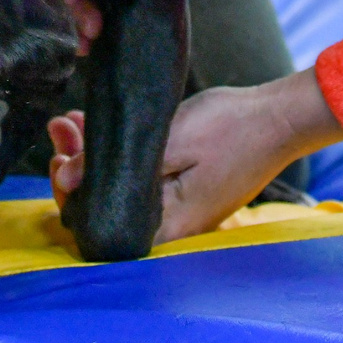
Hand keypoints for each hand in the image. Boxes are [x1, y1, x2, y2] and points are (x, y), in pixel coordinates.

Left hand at [48, 71, 342, 239]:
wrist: (281, 117)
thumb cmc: (232, 127)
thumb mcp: (170, 138)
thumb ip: (119, 162)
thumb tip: (67, 178)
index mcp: (166, 225)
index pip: (101, 225)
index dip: (71, 195)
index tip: (61, 156)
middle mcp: (169, 225)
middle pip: (106, 207)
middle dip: (76, 170)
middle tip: (62, 128)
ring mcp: (177, 208)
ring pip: (119, 190)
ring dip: (92, 158)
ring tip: (72, 122)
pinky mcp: (182, 190)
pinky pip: (137, 180)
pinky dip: (116, 155)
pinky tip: (97, 126)